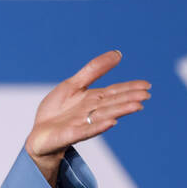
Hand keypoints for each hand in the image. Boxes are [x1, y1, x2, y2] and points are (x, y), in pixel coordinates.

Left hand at [25, 50, 150, 186]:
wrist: (39, 132)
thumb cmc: (56, 110)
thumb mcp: (73, 84)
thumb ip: (94, 70)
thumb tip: (118, 54)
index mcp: (93, 99)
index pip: (114, 91)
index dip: (130, 88)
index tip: (147, 85)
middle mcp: (91, 111)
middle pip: (112, 103)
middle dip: (128, 99)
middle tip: (146, 95)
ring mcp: (82, 123)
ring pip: (104, 115)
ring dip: (120, 111)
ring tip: (136, 106)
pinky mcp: (71, 134)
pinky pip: (86, 130)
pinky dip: (98, 126)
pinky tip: (111, 122)